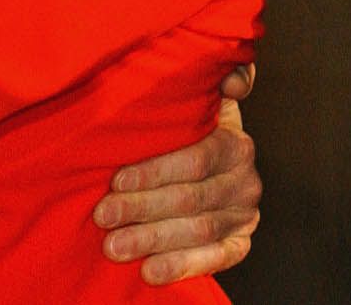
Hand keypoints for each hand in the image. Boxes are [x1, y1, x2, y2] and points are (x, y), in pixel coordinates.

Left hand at [92, 72, 260, 283]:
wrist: (209, 173)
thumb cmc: (187, 134)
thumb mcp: (199, 103)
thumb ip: (214, 79)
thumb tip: (234, 81)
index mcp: (235, 144)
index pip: (196, 159)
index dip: (155, 171)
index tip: (116, 180)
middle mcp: (246, 181)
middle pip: (191, 198)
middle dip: (142, 208)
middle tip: (104, 216)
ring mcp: (244, 216)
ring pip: (197, 230)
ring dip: (153, 239)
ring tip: (114, 246)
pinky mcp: (240, 245)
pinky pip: (215, 260)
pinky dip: (182, 266)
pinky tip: (149, 271)